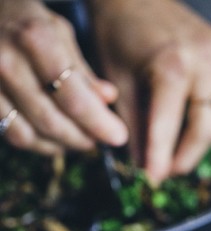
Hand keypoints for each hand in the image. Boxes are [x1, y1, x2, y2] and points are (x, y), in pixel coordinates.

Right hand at [0, 0, 127, 153]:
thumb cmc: (29, 24)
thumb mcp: (60, 34)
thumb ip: (83, 71)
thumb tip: (109, 99)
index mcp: (35, 40)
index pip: (73, 97)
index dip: (98, 123)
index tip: (118, 136)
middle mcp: (9, 63)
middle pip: (53, 121)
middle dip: (82, 138)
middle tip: (99, 141)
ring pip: (33, 134)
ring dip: (63, 145)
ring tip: (80, 139)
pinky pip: (16, 135)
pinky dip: (41, 144)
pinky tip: (56, 139)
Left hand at [89, 0, 210, 181]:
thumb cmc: (122, 38)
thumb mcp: (119, 84)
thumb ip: (134, 127)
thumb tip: (143, 167)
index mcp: (171, 62)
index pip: (169, 122)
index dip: (161, 156)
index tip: (155, 179)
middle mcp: (206, 58)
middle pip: (207, 125)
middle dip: (187, 153)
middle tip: (169, 168)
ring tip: (189, 142)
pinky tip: (209, 116)